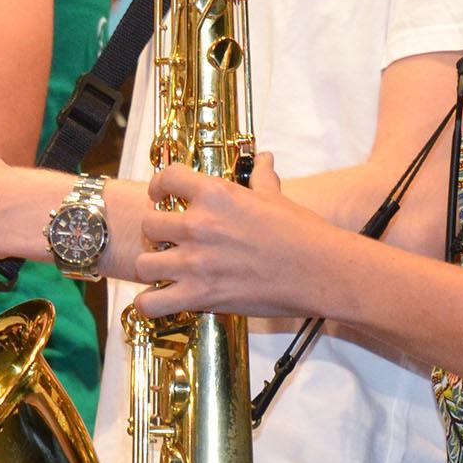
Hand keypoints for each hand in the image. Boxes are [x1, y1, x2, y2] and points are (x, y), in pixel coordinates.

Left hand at [133, 155, 338, 318]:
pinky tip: (161, 301)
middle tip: (169, 241)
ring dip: (151, 268)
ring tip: (165, 272)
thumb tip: (264, 158)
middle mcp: (198, 224)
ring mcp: (195, 262)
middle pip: (148, 224)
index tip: (159, 196)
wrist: (319, 270)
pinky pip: (150, 303)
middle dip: (156, 233)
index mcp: (215, 194)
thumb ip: (262, 176)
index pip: (166, 178)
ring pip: (143, 263)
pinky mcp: (200, 295)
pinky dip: (149, 304)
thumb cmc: (301, 233)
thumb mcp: (276, 197)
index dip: (157, 186)